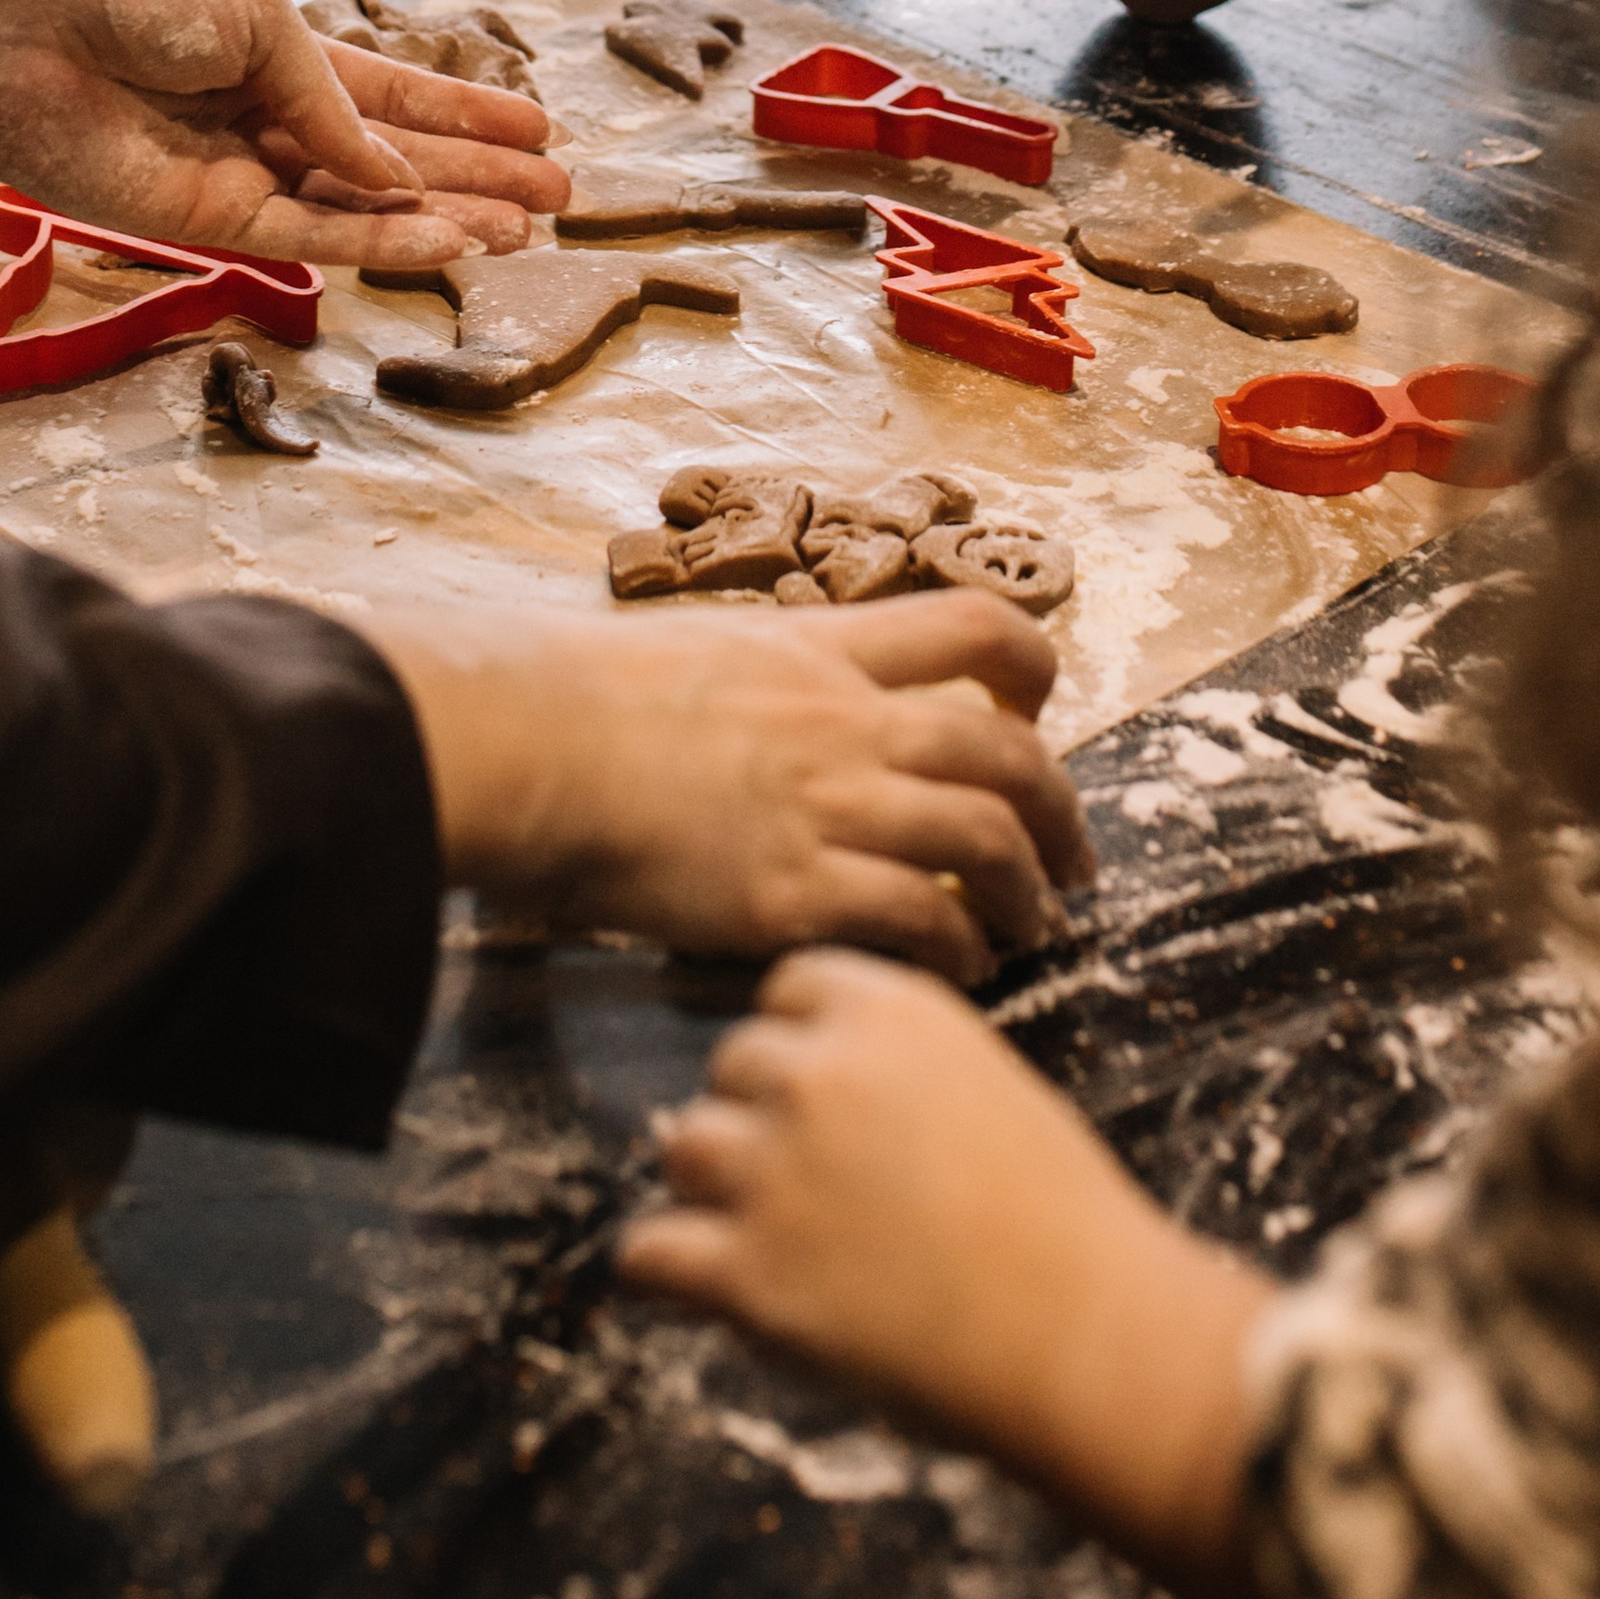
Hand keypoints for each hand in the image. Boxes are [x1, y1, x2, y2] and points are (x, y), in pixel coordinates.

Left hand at [0, 0, 568, 263]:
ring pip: (373, 210)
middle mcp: (276, 122)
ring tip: (526, 234)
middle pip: (400, 160)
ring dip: (450, 219)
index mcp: (281, 55)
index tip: (539, 129)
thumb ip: (329, 94)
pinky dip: (387, 245)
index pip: (394, 92)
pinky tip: (449, 244)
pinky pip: (320, 240)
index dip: (468, 111)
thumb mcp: (252, 15)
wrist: (18, 46)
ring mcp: (252, 178)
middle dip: (480, 177)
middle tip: (561, 200)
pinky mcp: (218, 226)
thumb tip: (392, 168)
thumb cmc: (123, 2)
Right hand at [366, 591, 1093, 978]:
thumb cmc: (570, 695)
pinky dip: (961, 948)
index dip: (1029, 667)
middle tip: (1072, 859)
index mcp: (821, 653)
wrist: (527, 741)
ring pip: (987, 841)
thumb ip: (744, 684)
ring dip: (1029, 892)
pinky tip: (961, 970)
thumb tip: (740, 710)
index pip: (969, 628)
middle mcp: (846, 723)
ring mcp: (828, 807)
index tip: (1036, 714)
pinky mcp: (795, 893)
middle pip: (1008, 755)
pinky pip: (922, 921)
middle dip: (1060, 812)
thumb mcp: (687, 652)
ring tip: (1035, 928)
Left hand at [622, 948, 1272, 1598]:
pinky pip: (649, 1252)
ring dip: (716, 1190)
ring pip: (683, 1148)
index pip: (787, 991)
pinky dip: (669, 1272)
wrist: (1090, 1335)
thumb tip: (829, 1086)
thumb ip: (897, 1069)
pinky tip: (707, 1288)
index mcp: (885, 1010)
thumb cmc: (1063, 1220)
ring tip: (776, 1240)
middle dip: (762, 1119)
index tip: (828, 1097)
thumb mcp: (987, 1085)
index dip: (803, 1046)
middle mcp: (816, 1074)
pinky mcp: (747, 1274)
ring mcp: (773, 1171)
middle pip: (732, 1066)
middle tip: (815, 1185)